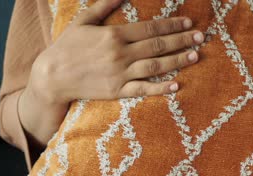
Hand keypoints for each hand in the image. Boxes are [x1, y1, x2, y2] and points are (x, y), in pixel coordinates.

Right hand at [18, 0, 204, 149]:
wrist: (52, 76)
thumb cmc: (67, 46)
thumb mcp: (83, 21)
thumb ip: (104, 6)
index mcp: (114, 35)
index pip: (150, 28)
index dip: (171, 24)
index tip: (188, 23)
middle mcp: (120, 54)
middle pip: (157, 45)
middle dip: (181, 40)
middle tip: (199, 37)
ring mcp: (120, 74)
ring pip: (155, 66)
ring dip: (177, 60)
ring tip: (194, 56)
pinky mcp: (117, 91)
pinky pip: (142, 89)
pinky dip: (160, 88)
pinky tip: (176, 85)